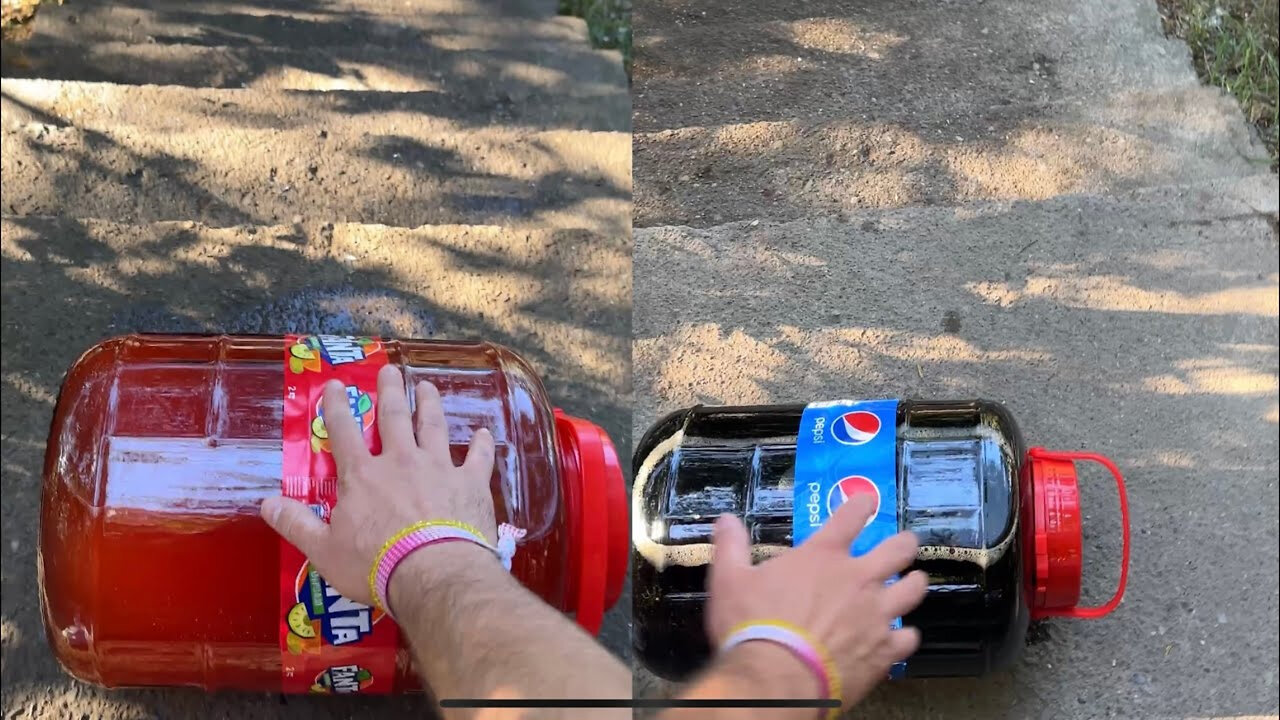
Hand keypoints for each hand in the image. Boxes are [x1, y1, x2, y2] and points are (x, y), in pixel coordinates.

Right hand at [260, 363, 498, 604]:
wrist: (433, 573)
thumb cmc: (375, 565)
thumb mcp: (324, 550)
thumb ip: (296, 523)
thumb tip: (266, 503)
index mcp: (362, 475)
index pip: (344, 432)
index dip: (336, 407)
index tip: (334, 385)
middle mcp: (400, 461)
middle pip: (393, 417)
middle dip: (389, 391)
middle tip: (389, 371)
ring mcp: (438, 467)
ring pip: (433, 426)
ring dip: (429, 404)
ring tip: (427, 387)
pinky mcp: (470, 483)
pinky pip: (477, 457)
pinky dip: (481, 444)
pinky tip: (483, 433)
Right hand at [705, 494, 927, 708]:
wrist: (777, 680)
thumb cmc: (753, 626)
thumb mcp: (729, 580)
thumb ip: (732, 547)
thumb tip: (725, 520)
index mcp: (822, 556)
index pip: (849, 518)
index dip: (861, 504)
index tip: (867, 500)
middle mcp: (858, 579)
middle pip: (896, 550)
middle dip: (904, 544)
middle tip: (907, 543)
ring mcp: (876, 615)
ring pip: (912, 591)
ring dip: (914, 584)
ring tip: (915, 581)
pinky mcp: (884, 650)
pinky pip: (908, 638)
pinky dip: (906, 636)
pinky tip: (902, 637)